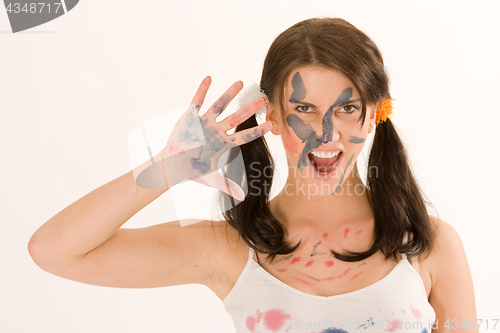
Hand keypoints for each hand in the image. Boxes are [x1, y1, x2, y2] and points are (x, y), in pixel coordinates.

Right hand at [136, 77, 271, 200]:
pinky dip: (202, 90)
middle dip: (250, 109)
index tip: (271, 124)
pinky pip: (198, 101)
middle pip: (236, 117)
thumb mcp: (211, 178)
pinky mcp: (191, 116)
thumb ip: (228, 185)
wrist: (173, 164)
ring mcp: (205, 122)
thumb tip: (243, 197)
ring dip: (229, 95)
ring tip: (241, 82)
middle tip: (263, 99)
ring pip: (220, 105)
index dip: (257, 131)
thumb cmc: (192, 170)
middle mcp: (217, 130)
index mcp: (223, 143)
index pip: (244, 136)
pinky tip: (209, 78)